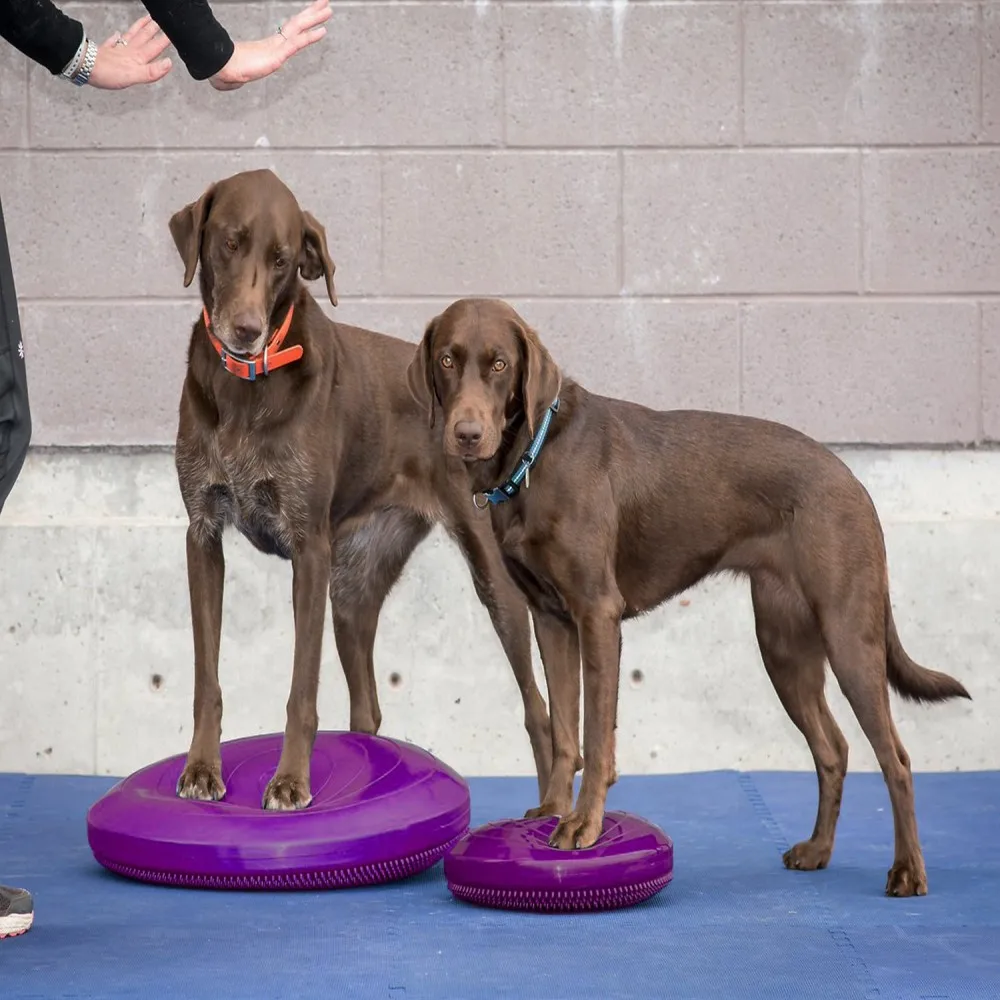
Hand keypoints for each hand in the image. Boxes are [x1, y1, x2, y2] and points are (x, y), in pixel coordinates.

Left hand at [87, 15, 172, 89]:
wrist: (84, 67)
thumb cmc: (107, 73)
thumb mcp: (134, 76)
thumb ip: (151, 71)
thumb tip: (168, 63)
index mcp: (137, 57)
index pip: (154, 48)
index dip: (164, 41)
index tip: (172, 35)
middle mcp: (129, 51)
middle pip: (144, 38)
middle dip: (153, 30)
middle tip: (160, 22)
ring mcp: (118, 50)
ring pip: (132, 36)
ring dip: (140, 28)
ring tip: (146, 20)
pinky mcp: (107, 52)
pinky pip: (114, 41)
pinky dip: (117, 37)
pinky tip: (117, 34)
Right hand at [210, 0, 331, 91]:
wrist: (220, 69)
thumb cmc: (224, 71)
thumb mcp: (234, 76)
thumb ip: (236, 79)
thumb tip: (230, 82)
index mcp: (268, 48)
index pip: (289, 32)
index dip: (301, 24)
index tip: (310, 17)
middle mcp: (274, 44)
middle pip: (297, 24)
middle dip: (311, 13)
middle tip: (324, 3)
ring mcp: (276, 48)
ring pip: (299, 29)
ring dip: (315, 18)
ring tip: (328, 9)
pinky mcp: (277, 54)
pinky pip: (297, 43)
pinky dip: (310, 36)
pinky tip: (322, 31)